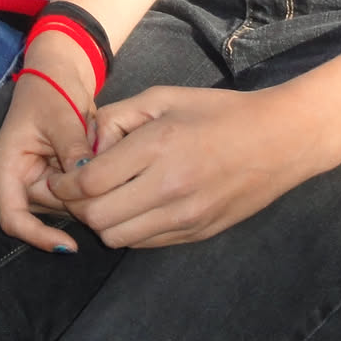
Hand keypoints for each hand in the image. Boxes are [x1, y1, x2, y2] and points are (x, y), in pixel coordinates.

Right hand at [0, 63, 97, 253]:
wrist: (57, 73)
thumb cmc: (50, 90)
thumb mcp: (61, 118)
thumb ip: (72, 150)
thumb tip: (86, 182)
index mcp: (7, 166)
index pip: (13, 217)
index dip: (38, 237)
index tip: (69, 246)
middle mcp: (19, 178)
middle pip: (46, 213)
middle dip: (75, 200)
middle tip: (97, 167)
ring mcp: (37, 178)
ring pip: (64, 205)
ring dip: (84, 189)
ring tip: (94, 152)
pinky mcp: (54, 176)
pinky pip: (74, 193)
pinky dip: (88, 183)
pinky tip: (95, 157)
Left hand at [46, 85, 317, 248]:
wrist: (281, 140)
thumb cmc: (218, 111)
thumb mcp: (162, 97)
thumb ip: (115, 118)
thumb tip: (86, 147)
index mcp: (157, 147)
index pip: (90, 183)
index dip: (64, 184)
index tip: (59, 177)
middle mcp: (169, 188)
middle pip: (98, 218)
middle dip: (78, 206)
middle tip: (77, 189)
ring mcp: (186, 217)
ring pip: (119, 238)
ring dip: (102, 221)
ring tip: (106, 198)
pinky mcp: (199, 233)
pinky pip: (146, 243)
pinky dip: (130, 229)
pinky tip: (134, 206)